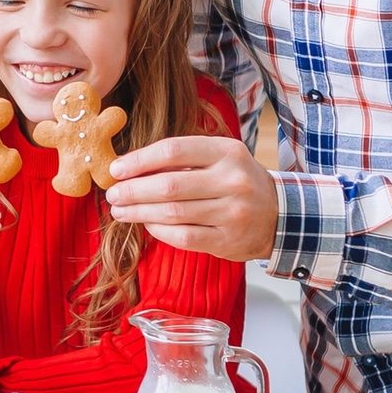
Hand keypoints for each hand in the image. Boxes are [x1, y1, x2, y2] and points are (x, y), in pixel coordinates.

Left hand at [105, 136, 277, 261]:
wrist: (279, 216)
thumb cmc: (236, 181)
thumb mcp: (219, 158)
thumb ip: (181, 159)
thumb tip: (129, 168)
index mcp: (228, 152)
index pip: (174, 151)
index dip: (139, 160)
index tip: (116, 169)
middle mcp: (233, 181)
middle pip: (169, 185)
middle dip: (132, 190)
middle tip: (112, 194)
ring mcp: (232, 213)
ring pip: (173, 213)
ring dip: (138, 212)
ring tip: (120, 211)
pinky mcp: (228, 241)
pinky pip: (183, 236)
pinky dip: (158, 230)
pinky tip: (146, 224)